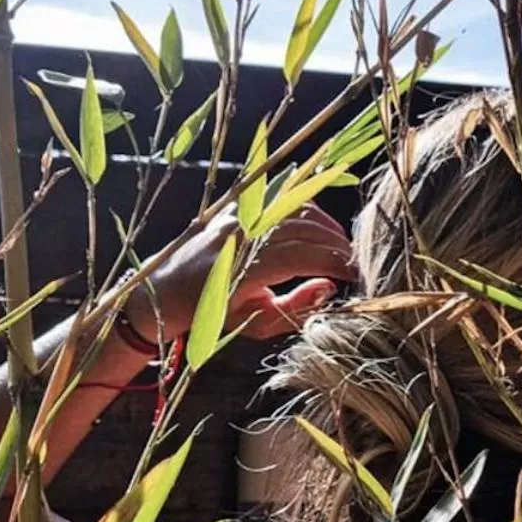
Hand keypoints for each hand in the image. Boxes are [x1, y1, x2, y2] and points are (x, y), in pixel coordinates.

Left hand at [131, 203, 353, 341]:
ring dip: (325, 225)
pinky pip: (280, 197)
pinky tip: (319, 226)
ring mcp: (238, 216)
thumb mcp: (255, 323)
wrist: (167, 291)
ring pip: (296, 208)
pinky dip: (306, 208)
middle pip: (304, 228)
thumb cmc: (212, 315)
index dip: (334, 263)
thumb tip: (329, 286)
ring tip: (340, 247)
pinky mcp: (237, 206)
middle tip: (354, 262)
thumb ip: (296, 307)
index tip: (354, 275)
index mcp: (242, 268)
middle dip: (336, 244)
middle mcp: (241, 235)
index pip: (302, 256)